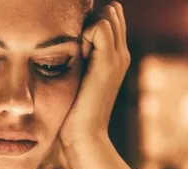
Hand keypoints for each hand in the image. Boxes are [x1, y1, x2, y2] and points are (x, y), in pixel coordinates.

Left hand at [59, 2, 130, 149]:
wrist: (84, 136)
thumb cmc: (72, 114)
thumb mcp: (75, 80)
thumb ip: (77, 58)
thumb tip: (66, 41)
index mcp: (114, 58)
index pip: (109, 17)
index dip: (90, 21)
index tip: (75, 46)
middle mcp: (121, 54)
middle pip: (111, 11)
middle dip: (90, 19)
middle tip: (76, 47)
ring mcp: (118, 57)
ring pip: (108, 14)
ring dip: (86, 26)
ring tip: (77, 54)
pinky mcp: (108, 62)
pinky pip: (100, 26)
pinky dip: (84, 34)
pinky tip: (76, 57)